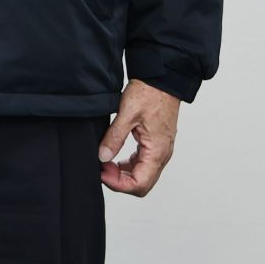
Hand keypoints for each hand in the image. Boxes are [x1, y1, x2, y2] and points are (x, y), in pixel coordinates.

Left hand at [98, 79, 180, 196]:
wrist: (163, 79)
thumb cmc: (149, 93)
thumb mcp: (127, 113)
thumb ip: (114, 137)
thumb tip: (103, 157)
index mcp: (157, 151)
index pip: (140, 184)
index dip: (118, 184)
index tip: (102, 172)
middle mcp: (162, 155)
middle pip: (142, 184)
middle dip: (119, 181)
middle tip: (101, 168)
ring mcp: (160, 151)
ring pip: (142, 175)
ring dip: (123, 174)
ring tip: (105, 162)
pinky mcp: (156, 145)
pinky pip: (143, 164)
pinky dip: (128, 166)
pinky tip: (115, 157)